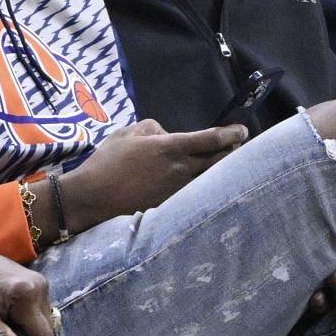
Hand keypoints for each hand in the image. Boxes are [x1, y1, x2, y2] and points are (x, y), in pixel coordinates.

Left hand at [0, 247, 55, 335]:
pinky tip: (10, 315)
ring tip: (7, 327)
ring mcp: (39, 280)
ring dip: (30, 327)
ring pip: (45, 317)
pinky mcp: (35, 278)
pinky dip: (29, 316)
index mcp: (26, 295)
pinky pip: (40, 306)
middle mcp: (39, 286)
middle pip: (47, 326)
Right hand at [56, 119, 246, 231]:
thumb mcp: (127, 133)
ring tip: (223, 165)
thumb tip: (167, 136)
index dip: (231, 134)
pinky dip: (202, 188)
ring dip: (220, 172)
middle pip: (220, 161)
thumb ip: (152, 129)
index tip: (242, 131)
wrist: (93, 198)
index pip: (212, 139)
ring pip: (210, 180)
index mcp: (172, 148)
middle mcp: (181, 170)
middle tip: (236, 146)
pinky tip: (202, 186)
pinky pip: (195, 194)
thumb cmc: (107, 162)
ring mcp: (179, 192)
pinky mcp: (172, 207)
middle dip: (231, 152)